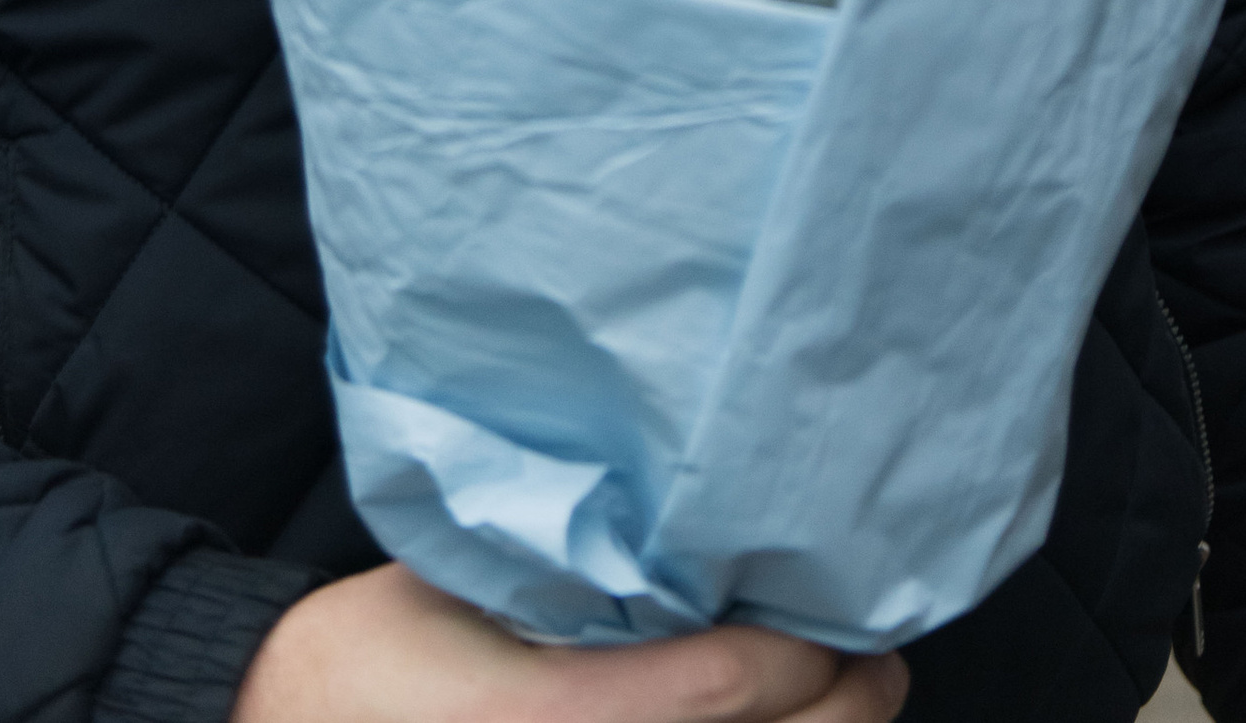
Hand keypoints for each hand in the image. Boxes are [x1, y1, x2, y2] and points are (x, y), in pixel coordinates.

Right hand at [232, 563, 907, 722]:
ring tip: (841, 703)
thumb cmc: (372, 652)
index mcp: (548, 718)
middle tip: (873, 660)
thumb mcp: (470, 589)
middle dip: (843, 709)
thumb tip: (696, 540)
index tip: (840, 609)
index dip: (807, 654)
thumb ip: (579, 575)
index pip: (728, 691)